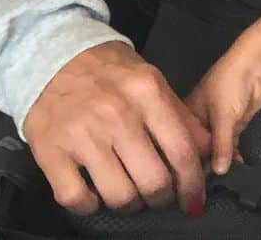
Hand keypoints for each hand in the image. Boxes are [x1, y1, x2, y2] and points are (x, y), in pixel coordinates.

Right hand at [22, 41, 209, 215]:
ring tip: (130, 194)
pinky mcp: (51, 152)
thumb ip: (179, 114)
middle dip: (162, 197)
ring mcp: (83, 135)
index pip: (182, 150)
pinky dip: (89, 205)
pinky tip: (94, 194)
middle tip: (160, 196)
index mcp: (147, 92)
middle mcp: (117, 114)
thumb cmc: (107, 70)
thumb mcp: (149, 79)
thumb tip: (208, 148)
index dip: (193, 183)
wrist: (52, 55)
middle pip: (153, 180)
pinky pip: (76, 198)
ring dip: (130, 204)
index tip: (194, 198)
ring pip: (119, 196)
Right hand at [185, 49, 260, 175]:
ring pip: (214, 151)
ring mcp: (216, 125)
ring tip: (220, 183)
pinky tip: (235, 169)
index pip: (180, 146)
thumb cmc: (230, 83)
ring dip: (219, 163)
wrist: (256, 67)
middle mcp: (197, 122)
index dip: (183, 164)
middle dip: (202, 167)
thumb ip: (220, 145)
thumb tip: (218, 172)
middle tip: (205, 189)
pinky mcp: (233, 127)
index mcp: (186, 115)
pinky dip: (232, 157)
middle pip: (197, 151)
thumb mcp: (222, 115)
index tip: (187, 184)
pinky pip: (229, 147)